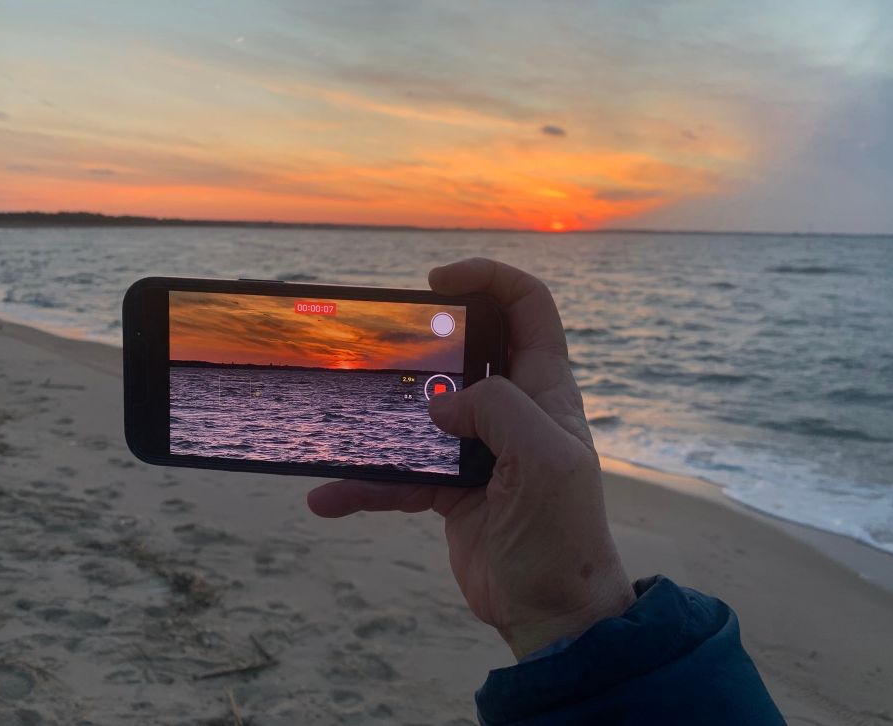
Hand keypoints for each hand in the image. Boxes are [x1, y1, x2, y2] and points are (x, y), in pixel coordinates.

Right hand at [307, 258, 634, 658]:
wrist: (550, 612)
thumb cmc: (564, 534)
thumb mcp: (546, 460)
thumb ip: (500, 409)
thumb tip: (440, 404)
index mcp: (545, 390)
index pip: (527, 308)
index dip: (489, 280)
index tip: (438, 283)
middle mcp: (512, 409)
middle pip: (465, 350)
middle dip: (422, 342)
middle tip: (382, 343)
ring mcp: (478, 448)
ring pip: (421, 413)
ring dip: (380, 418)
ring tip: (337, 417)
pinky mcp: (449, 488)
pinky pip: (399, 474)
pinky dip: (365, 485)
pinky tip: (328, 497)